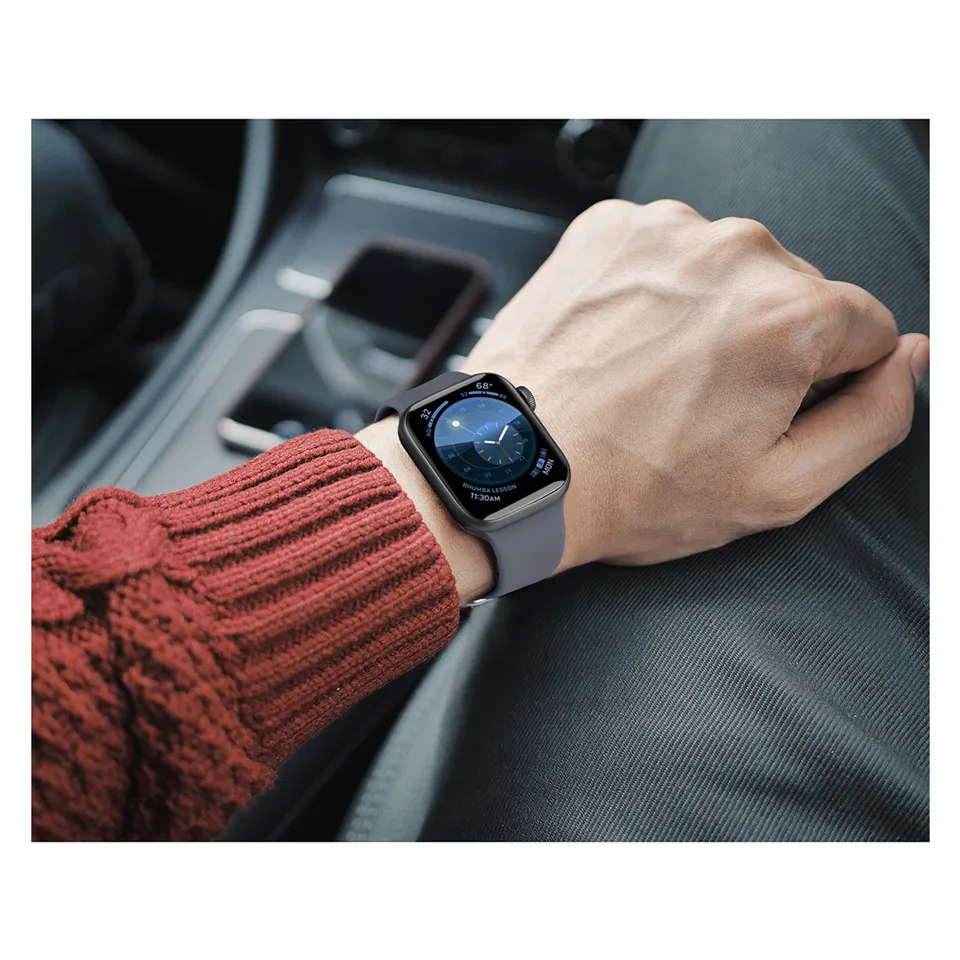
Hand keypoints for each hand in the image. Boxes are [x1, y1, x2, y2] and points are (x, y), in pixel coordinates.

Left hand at [465, 199, 928, 571]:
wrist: (515, 464)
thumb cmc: (634, 487)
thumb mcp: (779, 488)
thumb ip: (873, 419)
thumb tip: (911, 359)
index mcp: (792, 314)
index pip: (862, 330)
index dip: (819, 382)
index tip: (761, 412)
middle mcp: (735, 251)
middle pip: (793, 294)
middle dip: (762, 346)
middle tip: (695, 405)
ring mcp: (664, 229)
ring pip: (727, 271)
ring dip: (703, 315)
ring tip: (649, 377)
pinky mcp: (608, 228)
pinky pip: (663, 252)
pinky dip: (652, 291)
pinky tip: (621, 343)